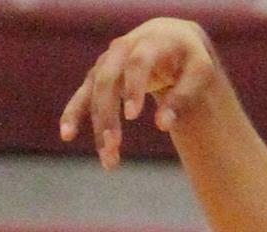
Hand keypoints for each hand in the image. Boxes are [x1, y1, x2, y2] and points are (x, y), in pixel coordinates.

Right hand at [58, 17, 222, 168]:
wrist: (169, 39)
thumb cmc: (188, 58)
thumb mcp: (200, 72)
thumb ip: (184, 96)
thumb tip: (163, 126)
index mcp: (149, 43)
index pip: (137, 63)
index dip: (133, 88)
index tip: (132, 116)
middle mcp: (122, 50)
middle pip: (108, 80)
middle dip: (108, 113)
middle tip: (114, 145)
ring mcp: (107, 63)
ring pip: (94, 92)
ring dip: (97, 124)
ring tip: (106, 157)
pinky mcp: (99, 77)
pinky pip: (83, 96)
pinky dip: (74, 114)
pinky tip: (67, 135)